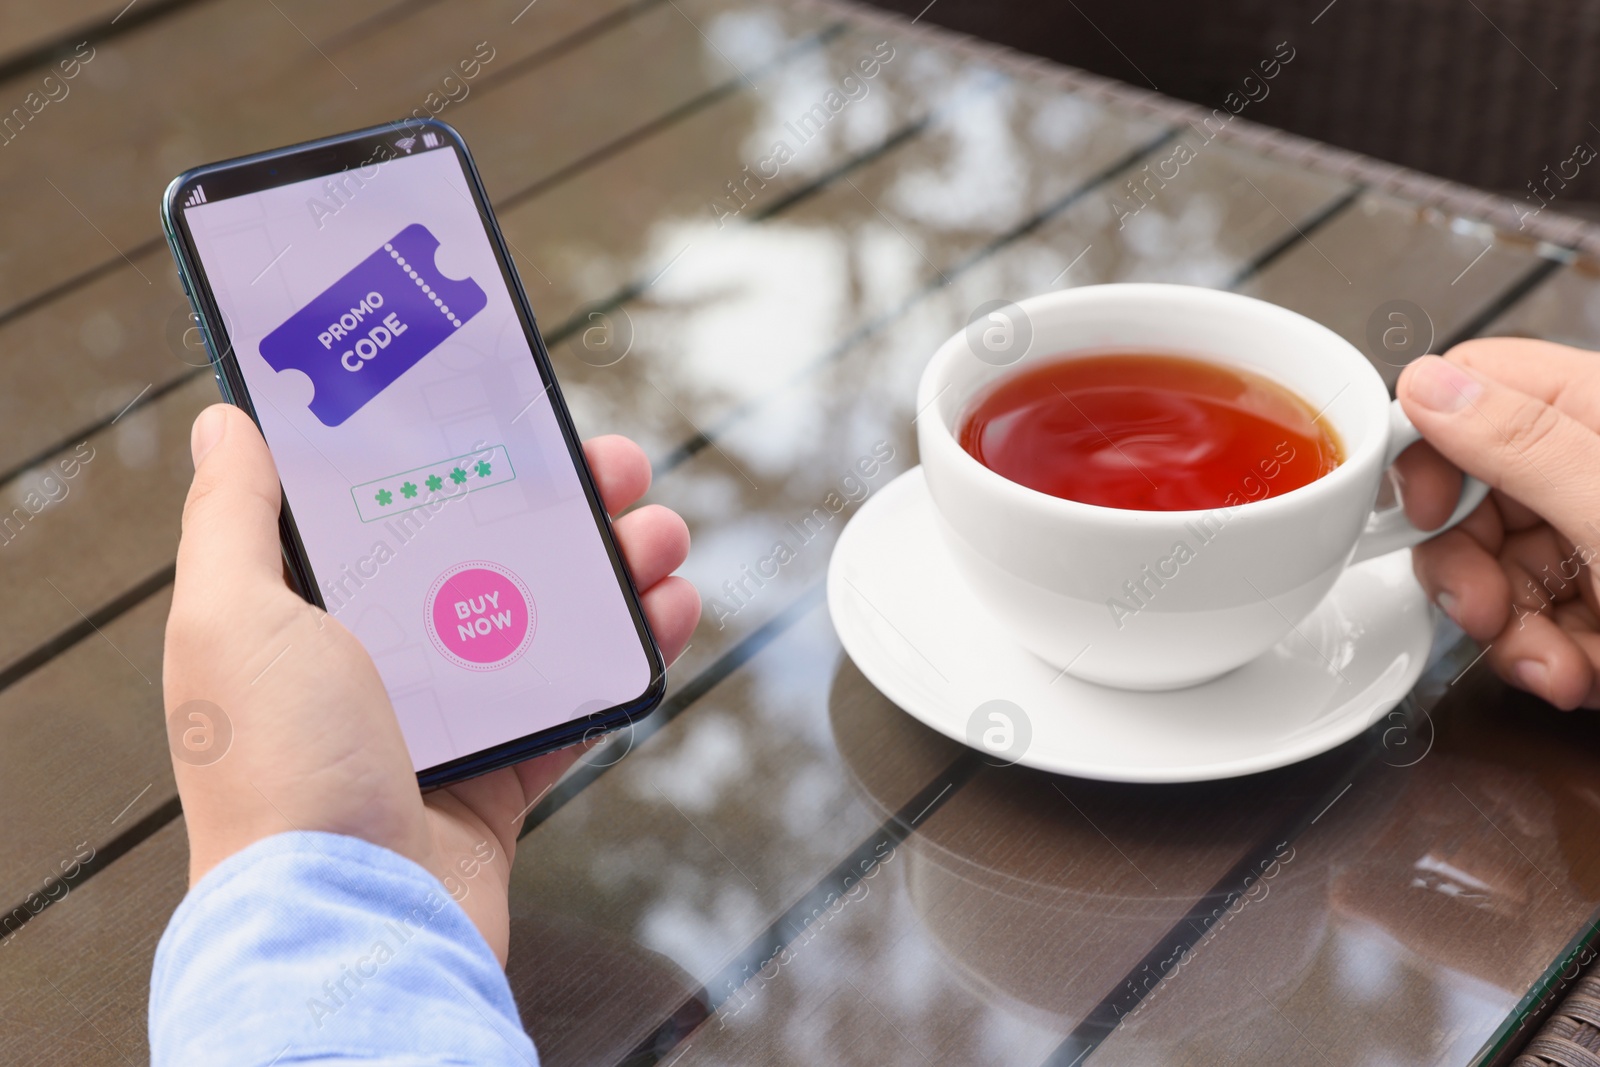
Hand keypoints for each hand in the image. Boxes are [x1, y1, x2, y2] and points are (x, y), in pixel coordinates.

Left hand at [163, 404, 698, 961]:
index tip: (508, 412)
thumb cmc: (279, 773)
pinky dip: (626, 654)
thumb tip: (225, 424)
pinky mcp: (501, 779)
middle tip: (613, 467)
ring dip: (610, 570)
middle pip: (482, 554)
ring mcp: (442, 723)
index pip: (386, 508)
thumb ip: (231, 520)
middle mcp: (370, 663)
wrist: (353, 930)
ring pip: (542, 621)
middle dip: (557, 504)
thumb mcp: (233, 621)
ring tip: (660, 534)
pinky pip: (574, 701)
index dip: (450, 451)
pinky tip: (669, 611)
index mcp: (302, 617)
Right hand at [1394, 338, 1599, 708]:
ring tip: (1552, 665)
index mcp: (1598, 411)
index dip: (1429, 447)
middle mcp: (1592, 466)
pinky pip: (1534, 620)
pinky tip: (1581, 677)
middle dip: (1465, 567)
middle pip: (1470, 491)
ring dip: (1506, 631)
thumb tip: (1426, 384)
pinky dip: (1546, 659)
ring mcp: (1599, 536)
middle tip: (1480, 608)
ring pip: (1494, 566)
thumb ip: (1521, 443)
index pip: (1477, 387)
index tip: (1422, 510)